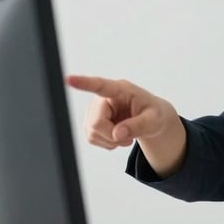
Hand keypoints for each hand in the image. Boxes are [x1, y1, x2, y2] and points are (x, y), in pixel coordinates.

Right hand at [66, 74, 186, 176]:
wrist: (151, 119)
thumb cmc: (154, 114)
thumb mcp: (154, 120)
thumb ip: (138, 126)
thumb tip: (117, 134)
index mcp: (121, 90)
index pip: (100, 85)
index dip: (84, 83)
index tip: (69, 79)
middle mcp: (103, 98)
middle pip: (96, 123)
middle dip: (112, 135)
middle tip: (128, 137)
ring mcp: (95, 110)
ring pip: (92, 133)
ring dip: (111, 141)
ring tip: (126, 135)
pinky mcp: (91, 121)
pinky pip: (91, 138)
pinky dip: (106, 143)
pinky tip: (118, 137)